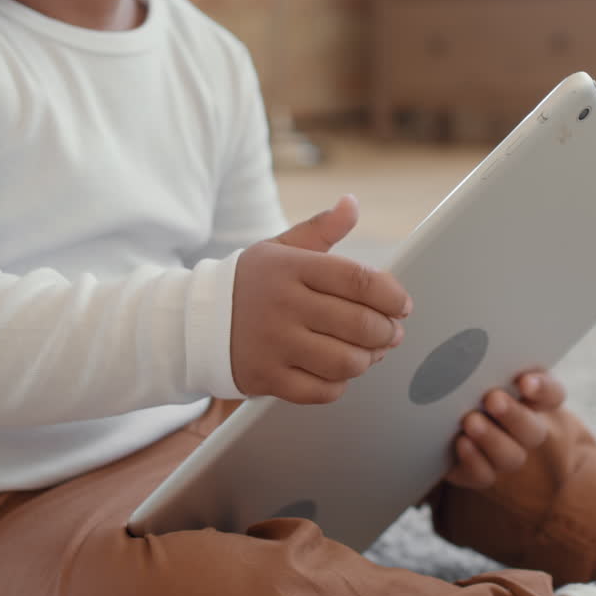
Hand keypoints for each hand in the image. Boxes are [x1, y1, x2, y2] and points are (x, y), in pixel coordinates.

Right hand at [231, 195, 411, 404]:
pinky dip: (339, 384)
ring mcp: (274, 344)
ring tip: (370, 353)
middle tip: (391, 333)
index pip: (359, 280)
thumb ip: (320, 229)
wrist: (194, 321)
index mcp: (291, 267)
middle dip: (387, 332)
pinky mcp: (267, 377)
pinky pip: (322, 390)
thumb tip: (351, 204)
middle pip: (360, 324)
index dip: (392, 295)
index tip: (402, 305)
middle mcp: (283, 305)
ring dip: (368, 360)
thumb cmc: (248, 284)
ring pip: (345, 362)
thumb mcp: (279, 248)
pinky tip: (338, 371)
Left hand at [444, 369, 565, 489]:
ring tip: (471, 421)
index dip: (543, 389)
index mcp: (532, 399)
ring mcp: (504, 453)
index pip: (552, 394)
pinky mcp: (480, 471)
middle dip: (513, 415)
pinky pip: (483, 475)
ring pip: (511, 456)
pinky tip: (461, 442)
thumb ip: (487, 363)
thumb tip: (473, 349)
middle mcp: (524, 430)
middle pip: (532, 430)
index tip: (525, 381)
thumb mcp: (480, 371)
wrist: (443, 420)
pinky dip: (473, 460)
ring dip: (492, 438)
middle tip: (493, 399)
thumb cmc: (467, 384)